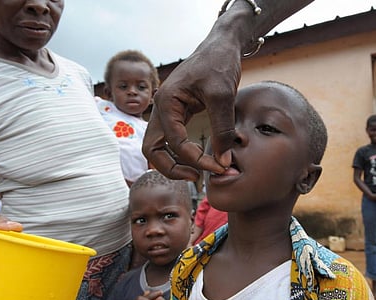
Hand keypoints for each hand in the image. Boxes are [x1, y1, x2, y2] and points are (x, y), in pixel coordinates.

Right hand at [142, 26, 239, 180]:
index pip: (174, 142)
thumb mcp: (223, 96)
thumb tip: (223, 161)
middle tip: (197, 177)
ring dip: (174, 162)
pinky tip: (200, 157)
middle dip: (172, 168)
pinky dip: (181, 152)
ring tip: (198, 171)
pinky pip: (171, 139)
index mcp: (166, 102)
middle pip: (152, 150)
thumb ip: (223, 130)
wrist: (221, 46)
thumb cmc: (219, 64)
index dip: (195, 159)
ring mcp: (166, 111)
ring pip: (158, 147)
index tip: (219, 166)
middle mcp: (160, 108)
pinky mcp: (177, 113)